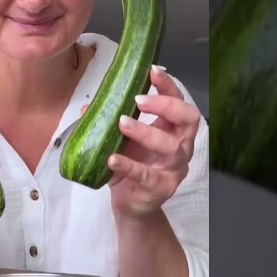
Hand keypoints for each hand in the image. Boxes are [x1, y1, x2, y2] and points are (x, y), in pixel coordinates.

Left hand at [101, 66, 201, 218]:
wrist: (131, 205)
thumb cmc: (131, 168)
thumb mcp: (121, 140)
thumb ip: (109, 121)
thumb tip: (88, 107)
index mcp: (174, 131)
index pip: (180, 102)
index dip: (169, 86)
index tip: (152, 71)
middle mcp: (181, 147)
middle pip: (188, 119)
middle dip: (166, 105)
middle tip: (139, 100)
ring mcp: (174, 169)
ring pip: (171, 147)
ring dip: (145, 132)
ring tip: (121, 123)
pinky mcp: (161, 189)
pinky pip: (147, 175)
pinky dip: (129, 165)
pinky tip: (112, 159)